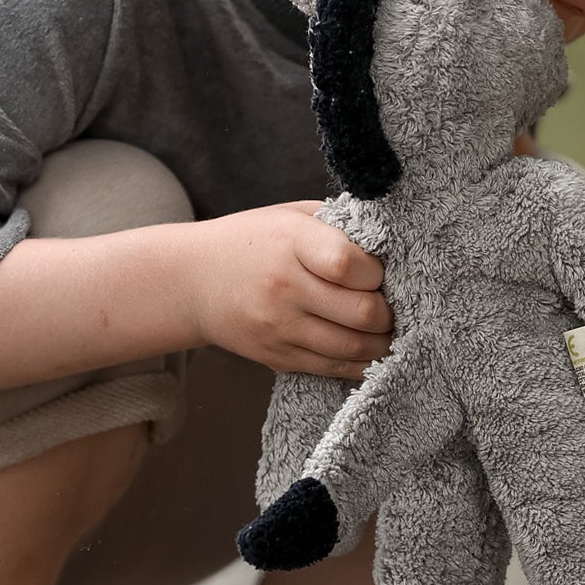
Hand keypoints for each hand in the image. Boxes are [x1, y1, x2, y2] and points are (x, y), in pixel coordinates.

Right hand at [188, 203, 391, 378]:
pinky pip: (333, 368)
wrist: (193, 281)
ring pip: (354, 348)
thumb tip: (390, 246)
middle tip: (391, 305)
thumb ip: (338, 226)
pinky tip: (370, 350)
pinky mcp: (277, 357)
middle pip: (362, 313)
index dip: (377, 272)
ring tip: (386, 330)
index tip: (378, 271)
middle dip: (388, 312)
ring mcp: (280, 328)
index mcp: (291, 243)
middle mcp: (285, 288)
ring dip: (383, 343)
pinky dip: (362, 364)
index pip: (351, 265)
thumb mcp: (290, 216)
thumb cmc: (251, 241)